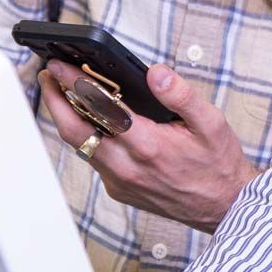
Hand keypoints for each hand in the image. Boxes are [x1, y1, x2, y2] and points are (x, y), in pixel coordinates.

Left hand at [38, 60, 256, 231]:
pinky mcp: (119, 189)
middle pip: (75, 131)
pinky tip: (89, 117)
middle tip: (47, 75)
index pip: (100, 109)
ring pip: (81, 146)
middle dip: (55, 100)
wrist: (224, 206)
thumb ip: (181, 95)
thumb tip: (155, 73)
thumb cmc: (218, 164)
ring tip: (61, 90)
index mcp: (149, 146)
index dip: (74, 84)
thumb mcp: (211, 123)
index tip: (59, 65)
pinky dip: (87, 136)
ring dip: (67, 117)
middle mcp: (128, 167)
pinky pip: (94, 159)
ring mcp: (120, 181)